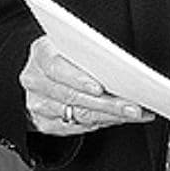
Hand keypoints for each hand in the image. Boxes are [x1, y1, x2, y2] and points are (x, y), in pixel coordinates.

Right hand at [20, 35, 154, 135]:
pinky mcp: (44, 123)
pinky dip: (102, 122)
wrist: (43, 72)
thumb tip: (121, 65)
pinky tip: (119, 118)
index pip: (56, 67)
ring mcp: (38, 103)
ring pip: (78, 114)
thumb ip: (88, 51)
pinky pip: (77, 127)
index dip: (78, 79)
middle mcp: (35, 80)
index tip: (100, 88)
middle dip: (108, 103)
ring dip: (110, 115)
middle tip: (133, 107)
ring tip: (134, 113)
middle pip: (72, 96)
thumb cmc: (66, 53)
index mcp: (41, 53)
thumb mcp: (73, 43)